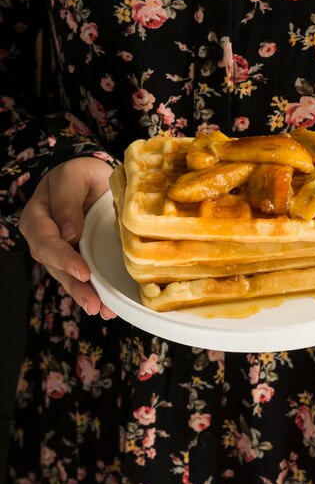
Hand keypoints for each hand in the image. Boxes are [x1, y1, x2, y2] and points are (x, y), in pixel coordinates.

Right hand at [19, 157, 116, 318]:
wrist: (88, 175)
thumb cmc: (79, 173)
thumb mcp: (73, 178)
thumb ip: (68, 202)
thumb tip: (69, 233)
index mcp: (38, 218)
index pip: (47, 242)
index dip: (64, 259)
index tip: (83, 271)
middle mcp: (45, 238)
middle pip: (55, 266)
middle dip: (75, 286)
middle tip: (94, 303)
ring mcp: (60, 250)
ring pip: (68, 276)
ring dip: (85, 294)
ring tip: (102, 310)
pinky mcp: (76, 257)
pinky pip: (80, 276)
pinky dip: (94, 290)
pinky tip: (106, 306)